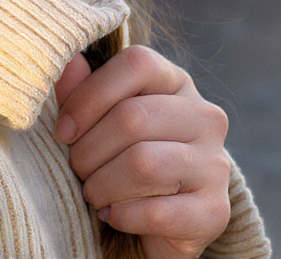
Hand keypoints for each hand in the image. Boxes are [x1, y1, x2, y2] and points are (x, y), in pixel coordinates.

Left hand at [54, 45, 231, 258]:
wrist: (159, 220)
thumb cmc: (120, 153)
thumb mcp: (98, 116)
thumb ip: (81, 90)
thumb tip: (71, 60)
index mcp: (176, 81)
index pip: (136, 64)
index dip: (89, 95)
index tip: (63, 130)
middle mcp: (205, 116)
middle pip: (133, 117)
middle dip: (89, 148)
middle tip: (76, 167)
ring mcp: (215, 164)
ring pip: (144, 164)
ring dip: (103, 184)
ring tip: (92, 192)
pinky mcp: (216, 211)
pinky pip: (157, 212)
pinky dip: (122, 215)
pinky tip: (111, 214)